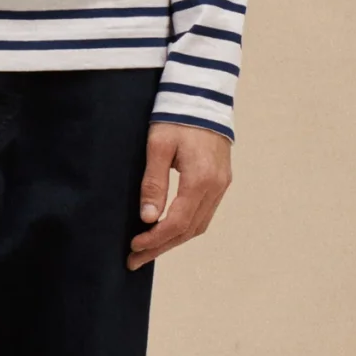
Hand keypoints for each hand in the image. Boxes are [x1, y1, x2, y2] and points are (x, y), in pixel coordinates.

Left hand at [128, 122, 230, 268]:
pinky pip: (204, 213)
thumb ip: (154, 183)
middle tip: (135, 260)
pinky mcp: (221, 180)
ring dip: (173, 240)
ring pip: (199, 225)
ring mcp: (221, 185)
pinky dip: (185, 227)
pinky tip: (168, 231)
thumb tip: (149, 218)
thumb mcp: (158, 146)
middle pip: (189, 230)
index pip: (178, 222)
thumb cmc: (176, 117)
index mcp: (200, 180)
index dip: (155, 239)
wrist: (204, 95)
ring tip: (148, 251)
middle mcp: (216, 187)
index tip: (133, 247)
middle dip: (160, 247)